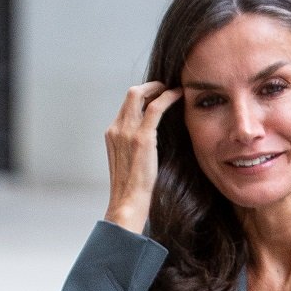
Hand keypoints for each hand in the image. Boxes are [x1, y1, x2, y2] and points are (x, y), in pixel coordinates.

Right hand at [103, 81, 182, 235]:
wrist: (128, 203)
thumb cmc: (131, 190)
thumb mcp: (128, 163)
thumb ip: (133, 147)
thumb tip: (149, 141)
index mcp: (112, 135)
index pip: (126, 106)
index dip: (142, 97)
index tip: (155, 97)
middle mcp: (116, 129)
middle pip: (130, 94)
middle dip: (149, 86)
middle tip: (164, 88)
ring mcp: (127, 132)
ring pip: (139, 95)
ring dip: (158, 88)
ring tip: (172, 90)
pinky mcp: (142, 137)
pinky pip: (155, 107)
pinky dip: (167, 97)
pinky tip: (178, 95)